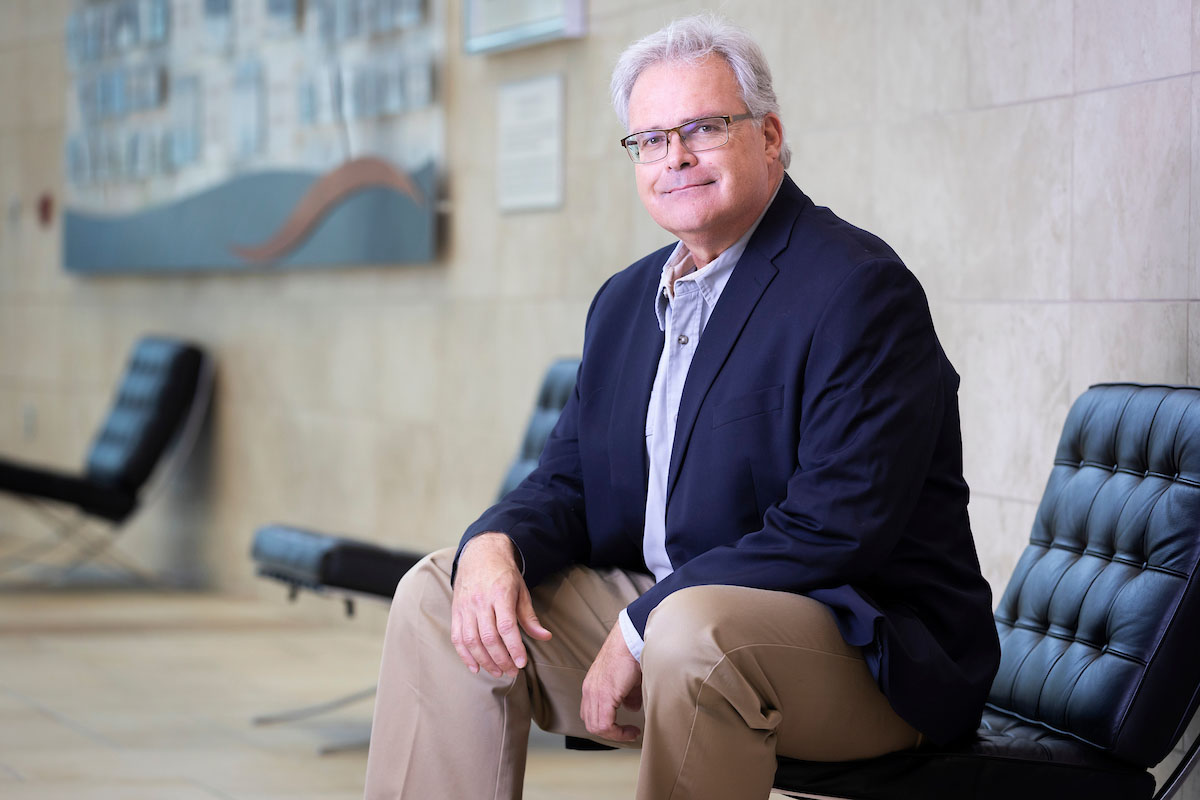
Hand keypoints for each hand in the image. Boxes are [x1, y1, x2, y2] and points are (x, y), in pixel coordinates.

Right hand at [451, 533, 551, 678]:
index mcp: (500, 594)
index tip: (522, 663)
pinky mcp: (456, 611)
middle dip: (501, 660)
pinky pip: (457, 638)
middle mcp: (480, 601)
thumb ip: (530, 617)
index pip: (506, 627)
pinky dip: (465, 656)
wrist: (479, 554)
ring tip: (498, 672)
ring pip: (472, 641)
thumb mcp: (521, 590)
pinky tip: (476, 667)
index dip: (514, 648)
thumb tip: (545, 637)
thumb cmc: (503, 574)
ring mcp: (465, 607)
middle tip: (512, 672)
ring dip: (485, 661)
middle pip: (488, 638)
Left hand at [581, 624, 642, 741]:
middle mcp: (589, 690)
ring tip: (631, 732)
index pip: (590, 715)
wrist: (631, 638)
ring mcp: (594, 692)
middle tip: (627, 733)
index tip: (624, 728)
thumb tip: (631, 707)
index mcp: (592, 685)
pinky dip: (618, 733)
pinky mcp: (604, 694)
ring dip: (615, 734)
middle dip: (610, 733)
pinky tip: (631, 730)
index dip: (607, 726)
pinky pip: (605, 724)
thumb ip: (628, 696)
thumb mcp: (629, 680)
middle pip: (591, 723)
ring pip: (596, 726)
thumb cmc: (632, 653)